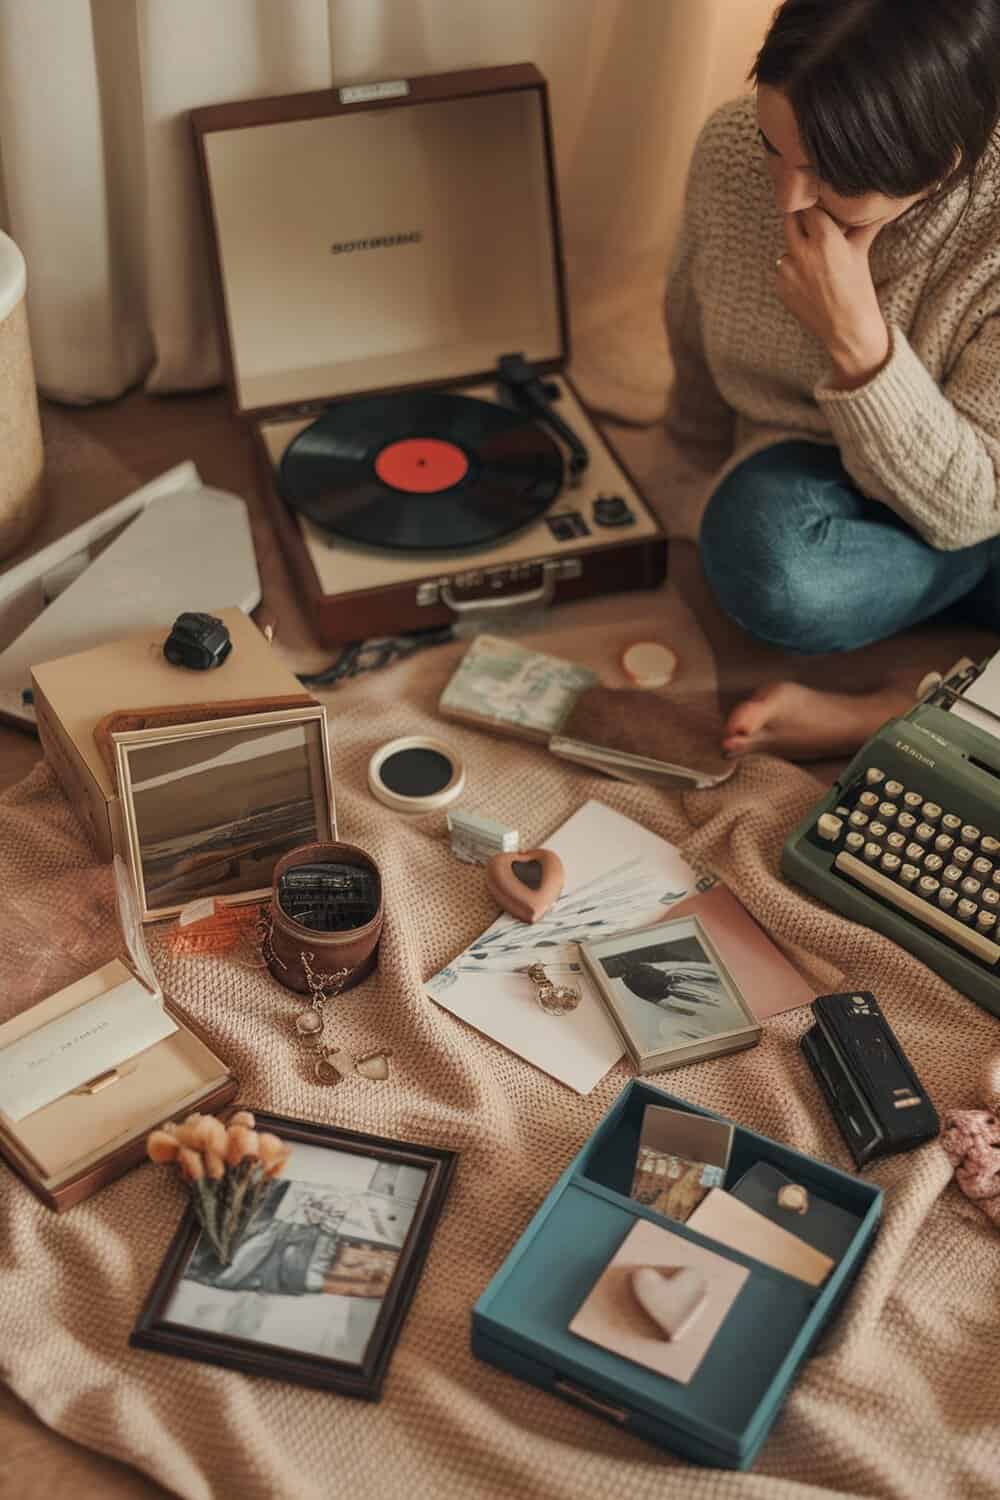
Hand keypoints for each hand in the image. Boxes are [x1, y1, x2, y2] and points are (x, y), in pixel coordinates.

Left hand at [776, 206, 889, 389]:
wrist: (847, 329)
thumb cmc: (858, 288)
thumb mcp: (860, 251)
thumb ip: (862, 224)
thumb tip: (877, 201)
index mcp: (825, 238)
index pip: (809, 206)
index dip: (814, 205)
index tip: (818, 206)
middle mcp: (802, 252)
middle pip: (790, 219)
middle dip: (801, 221)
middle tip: (812, 227)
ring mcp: (787, 270)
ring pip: (787, 246)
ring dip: (797, 248)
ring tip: (816, 262)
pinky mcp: (779, 286)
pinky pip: (783, 269)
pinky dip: (793, 270)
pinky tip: (810, 281)